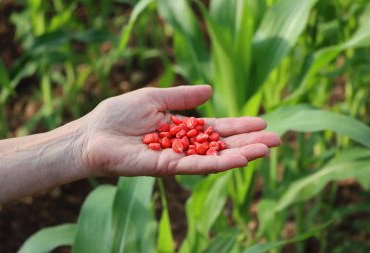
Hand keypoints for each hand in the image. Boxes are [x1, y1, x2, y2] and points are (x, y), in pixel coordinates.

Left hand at [79, 85, 280, 175]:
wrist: (92, 133)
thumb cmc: (118, 114)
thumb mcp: (155, 97)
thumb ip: (182, 96)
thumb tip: (210, 90)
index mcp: (182, 128)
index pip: (217, 128)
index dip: (239, 126)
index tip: (263, 122)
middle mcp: (183, 146)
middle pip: (221, 145)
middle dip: (248, 142)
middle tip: (276, 139)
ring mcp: (176, 158)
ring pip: (213, 158)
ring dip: (240, 154)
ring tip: (266, 149)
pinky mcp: (165, 168)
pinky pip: (194, 166)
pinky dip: (217, 163)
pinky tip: (238, 159)